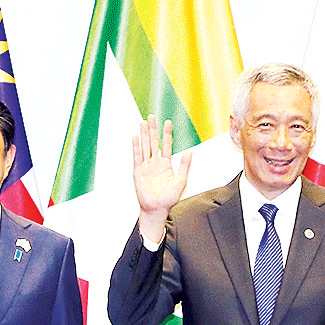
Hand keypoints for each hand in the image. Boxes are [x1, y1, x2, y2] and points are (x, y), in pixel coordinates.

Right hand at [132, 115, 190, 243]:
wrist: (157, 208)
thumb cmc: (169, 198)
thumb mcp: (181, 181)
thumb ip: (184, 166)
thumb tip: (190, 152)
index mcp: (165, 164)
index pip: (166, 145)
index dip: (167, 134)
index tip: (168, 122)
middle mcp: (155, 163)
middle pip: (153, 142)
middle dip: (153, 129)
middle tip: (152, 117)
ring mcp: (145, 166)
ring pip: (145, 146)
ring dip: (144, 134)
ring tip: (142, 123)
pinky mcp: (138, 172)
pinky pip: (137, 157)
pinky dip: (136, 147)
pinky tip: (135, 138)